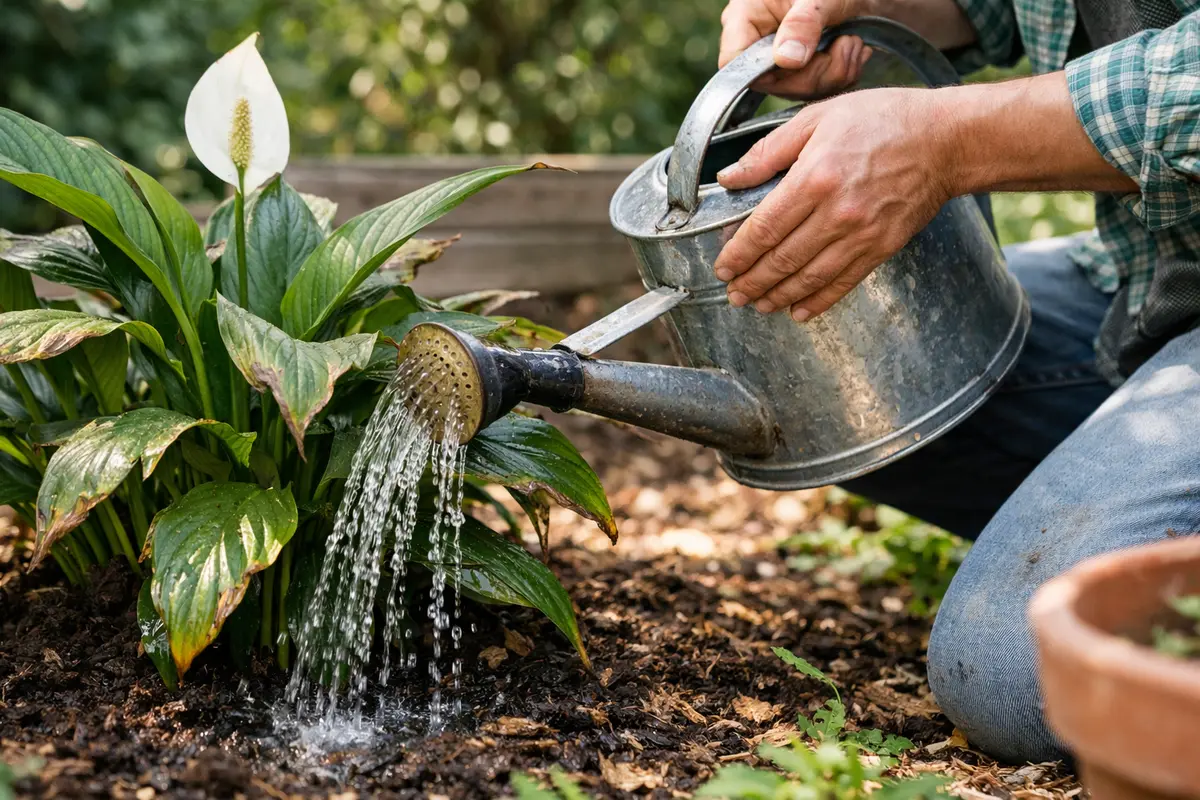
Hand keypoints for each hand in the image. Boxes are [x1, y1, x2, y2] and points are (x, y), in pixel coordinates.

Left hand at [713, 87, 955, 320]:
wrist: (944, 139)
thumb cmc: (882, 121)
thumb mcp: (817, 118)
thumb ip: (768, 152)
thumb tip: (729, 178)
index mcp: (814, 178)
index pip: (764, 228)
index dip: (738, 253)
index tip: (723, 266)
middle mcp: (836, 212)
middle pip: (781, 258)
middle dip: (751, 281)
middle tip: (733, 293)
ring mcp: (861, 234)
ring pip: (808, 277)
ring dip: (777, 295)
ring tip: (757, 303)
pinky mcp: (882, 247)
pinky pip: (843, 282)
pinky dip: (817, 301)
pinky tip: (798, 310)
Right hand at [719, 0, 872, 98]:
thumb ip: (803, 23)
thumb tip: (785, 61)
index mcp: (745, 17)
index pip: (733, 62)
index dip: (762, 73)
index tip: (800, 61)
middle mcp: (756, 44)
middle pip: (771, 84)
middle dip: (816, 72)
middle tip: (846, 44)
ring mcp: (777, 63)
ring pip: (797, 91)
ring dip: (835, 73)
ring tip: (851, 43)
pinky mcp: (798, 75)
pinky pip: (815, 92)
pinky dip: (840, 75)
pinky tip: (850, 51)